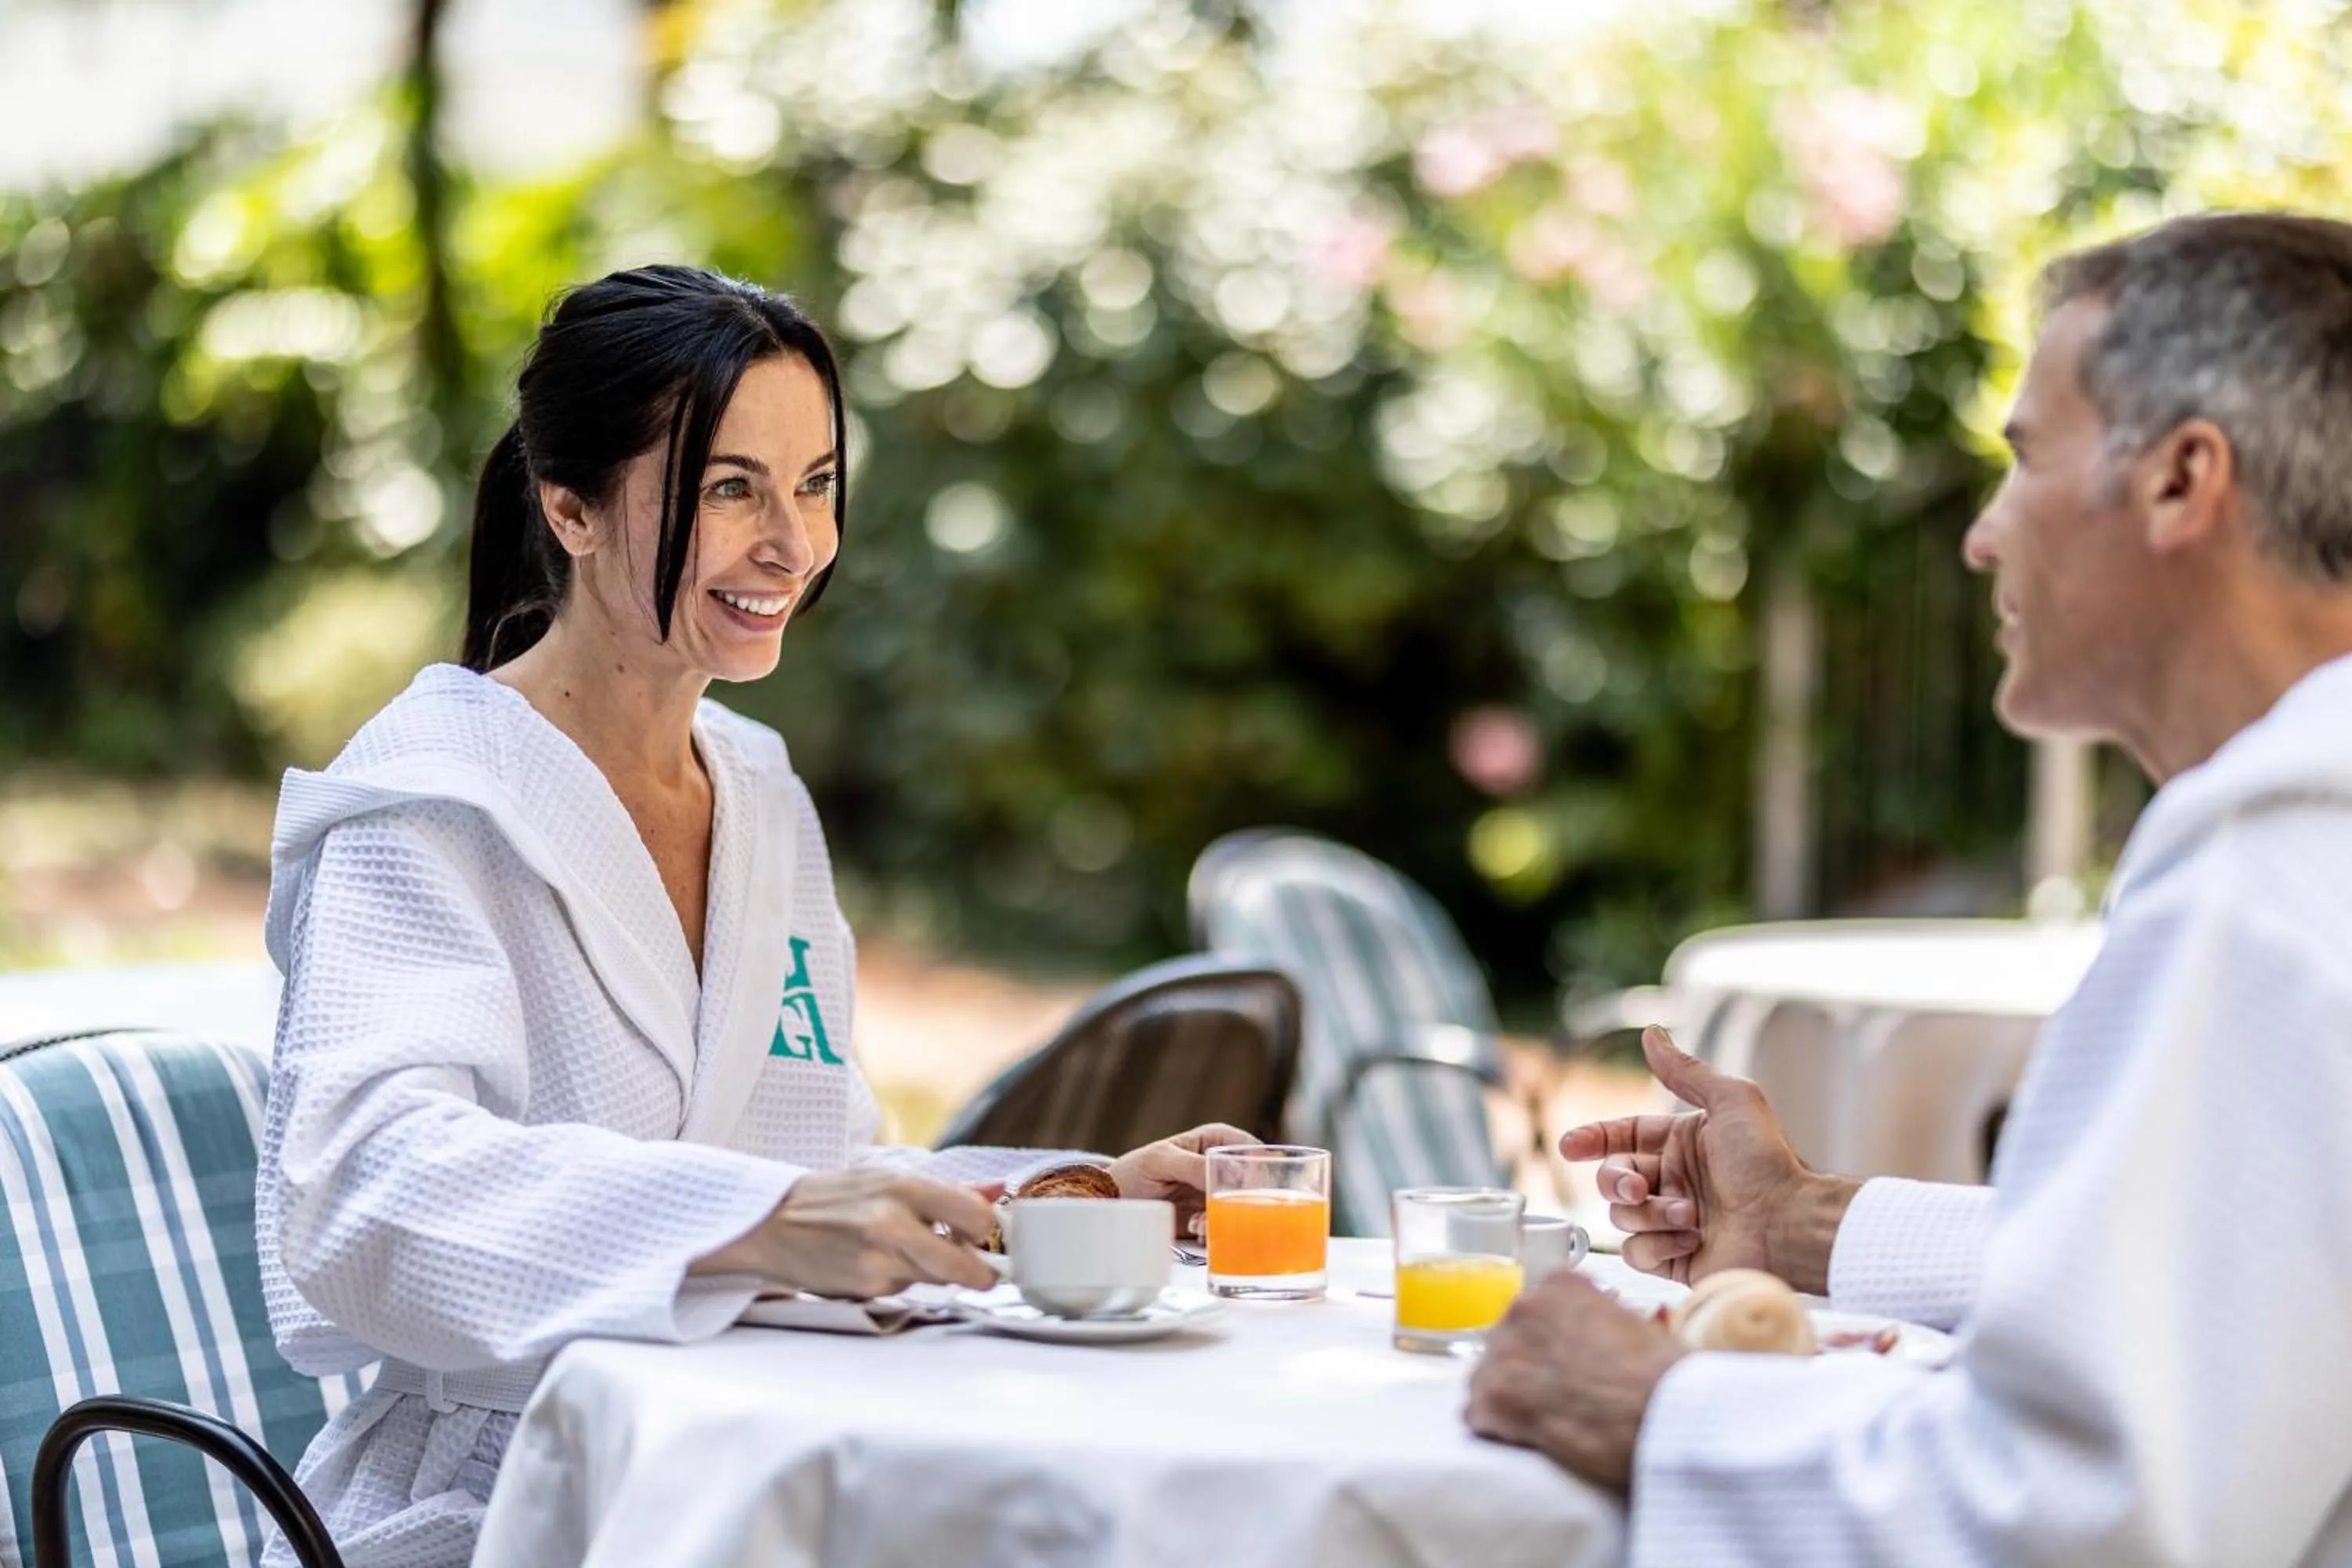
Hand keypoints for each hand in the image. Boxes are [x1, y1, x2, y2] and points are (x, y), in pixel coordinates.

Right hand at [690, 1169, 999, 1297]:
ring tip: (915, 1254)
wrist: (771, 1222)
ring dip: (938, 1274)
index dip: (991, 1231)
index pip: (974, 1214)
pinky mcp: (865, 1288)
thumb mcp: (888, 1178)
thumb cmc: (834, 1198)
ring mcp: (878, 1260)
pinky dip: (902, 1281)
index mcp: (904, 1186)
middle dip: (980, 1272)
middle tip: (984, 1272)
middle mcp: (893, 1223)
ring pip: (936, 1280)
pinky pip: (903, 1290)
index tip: (994, 1236)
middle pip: (962, 1263)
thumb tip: (998, 1190)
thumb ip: (947, 1191)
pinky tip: (879, 1264)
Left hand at [1108, 1124, 1257, 1234]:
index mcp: (1217, 1140)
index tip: (1247, 1188)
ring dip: (1226, 1219)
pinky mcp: (1210, 1218)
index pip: (1252, 1150)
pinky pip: (1226, 1226)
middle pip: (1254, 1183)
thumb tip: (1227, 1175)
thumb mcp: (1161, 1161)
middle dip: (1243, 1200)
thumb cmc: (1134, 1171)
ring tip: (1199, 1223)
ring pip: (1242, 1208)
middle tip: (1224, 1210)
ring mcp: (1218, 1194)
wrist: (1114, 1203)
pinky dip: (1214, 1231)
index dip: (1258, 1169)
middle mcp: (1223, 1166)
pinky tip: (1195, 1229)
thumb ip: (1193, 1165)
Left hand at [1466, 1270, 1684, 1492]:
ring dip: (1506, 1399)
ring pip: (1487, 1376)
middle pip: (1508, 1341)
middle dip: (1524, 1368)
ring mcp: (1505, 1352)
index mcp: (1560, 1286)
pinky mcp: (1495, 1399)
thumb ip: (1602, 1320)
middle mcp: (1524, 1309)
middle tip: (1553, 1396)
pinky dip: (1496, 1429)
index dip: (1550, 1340)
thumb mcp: (1638, 1325)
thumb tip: (1599, 1337)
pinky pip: (1478, 1414)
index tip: (1562, 1360)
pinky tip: (1522, 1440)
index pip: (1538, 1308)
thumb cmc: (1664, 1375)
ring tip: (1537, 1423)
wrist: (1663, 1414)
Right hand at [1559, 1026, 1857, 1290]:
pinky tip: (1690, 1241)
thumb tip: (1651, 1033)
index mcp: (1681, 1143)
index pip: (1621, 1136)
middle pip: (1613, 1177)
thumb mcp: (1732, 1101)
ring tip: (1689, 1216)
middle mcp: (1672, 1180)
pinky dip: (1657, 1246)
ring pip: (1623, 1215)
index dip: (1593, 1138)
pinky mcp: (1674, 1259)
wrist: (1789, 1225)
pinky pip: (1637, 1252)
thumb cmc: (1767, 1162)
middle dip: (1617, 1180)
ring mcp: (1671, 1221)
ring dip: (1651, 1214)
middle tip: (1638, 1186)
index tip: (1571, 1145)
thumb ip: (1685, 1071)